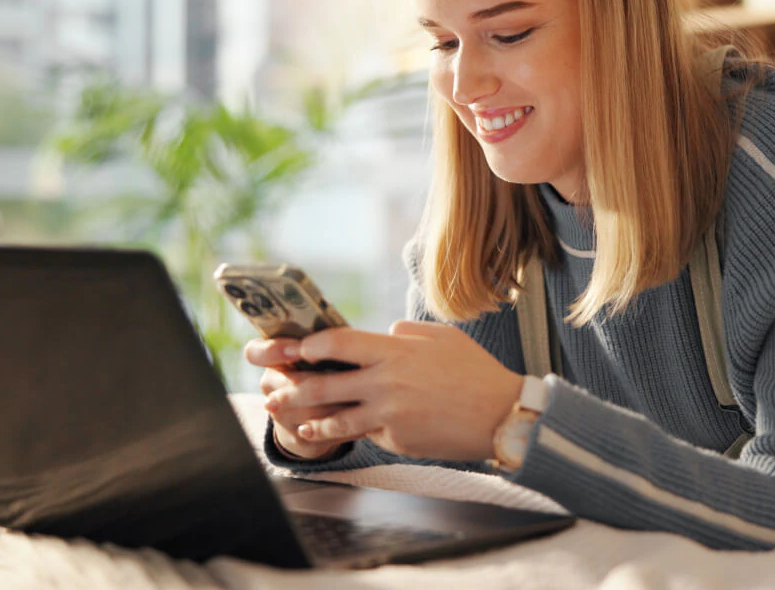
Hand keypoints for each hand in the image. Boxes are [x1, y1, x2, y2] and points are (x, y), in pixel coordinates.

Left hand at [265, 321, 523, 461]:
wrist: (502, 416)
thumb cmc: (475, 372)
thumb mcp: (442, 337)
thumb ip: (407, 333)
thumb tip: (385, 333)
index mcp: (395, 351)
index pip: (338, 343)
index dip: (309, 345)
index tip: (293, 348)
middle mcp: (386, 383)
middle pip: (324, 384)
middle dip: (292, 386)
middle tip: (272, 387)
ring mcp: (389, 415)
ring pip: (335, 418)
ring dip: (307, 418)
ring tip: (288, 419)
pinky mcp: (396, 441)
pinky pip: (366, 434)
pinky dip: (347, 431)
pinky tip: (324, 431)